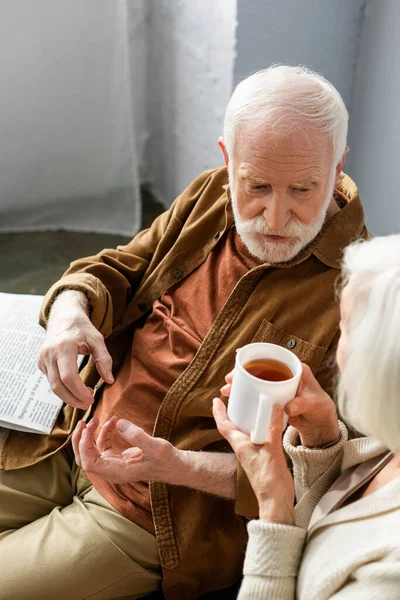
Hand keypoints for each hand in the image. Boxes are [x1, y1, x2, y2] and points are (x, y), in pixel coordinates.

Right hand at [38, 290, 113, 408]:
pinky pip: (51, 381)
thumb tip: (109, 380)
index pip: (68, 376)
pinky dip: (63, 389)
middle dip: (73, 399)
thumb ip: (104, 359)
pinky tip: (76, 388)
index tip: (91, 399)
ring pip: (53, 386)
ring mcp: (43, 359)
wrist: (63, 316)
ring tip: (85, 396)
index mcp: (64, 346)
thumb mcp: (97, 339)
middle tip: (88, 404)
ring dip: (69, 396)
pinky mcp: (41, 363)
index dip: (79, 391)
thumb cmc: (81, 327)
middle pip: (57, 386)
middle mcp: (50, 353)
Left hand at [72, 416, 179, 483]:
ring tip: (95, 419)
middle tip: (83, 422)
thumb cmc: (166, 460)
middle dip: (80, 441)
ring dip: (89, 435)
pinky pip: (103, 445)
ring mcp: (113, 464)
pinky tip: (113, 421)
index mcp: (117, 472)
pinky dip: (103, 432)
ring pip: (91, 452)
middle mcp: (112, 470)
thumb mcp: (156, 447)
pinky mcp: (117, 458)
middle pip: (84, 459)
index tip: (89, 428)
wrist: (174, 466)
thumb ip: (138, 436)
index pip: (89, 464)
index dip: (84, 446)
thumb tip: (119, 423)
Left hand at [213, 398, 294, 524]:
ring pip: (245, 432)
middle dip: (232, 412)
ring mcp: (252, 453)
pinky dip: (260, 428)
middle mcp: (244, 448)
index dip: (218, 412)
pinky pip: (257, 437)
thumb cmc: (269, 480)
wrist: (276, 502)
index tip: (215, 400)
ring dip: (246, 420)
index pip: (224, 426)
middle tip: (235, 398)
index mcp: (240, 446)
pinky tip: (269, 424)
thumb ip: (273, 428)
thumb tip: (274, 407)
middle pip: (233, 427)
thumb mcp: (272, 450)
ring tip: (252, 407)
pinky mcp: (262, 457)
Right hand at [221, 363, 338, 447]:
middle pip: (260, 367)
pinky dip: (246, 395)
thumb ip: (301, 404)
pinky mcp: (273, 398)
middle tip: (229, 378)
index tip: (240, 354)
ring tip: (227, 389)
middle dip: (243, 371)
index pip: (274, 356)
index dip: (256, 354)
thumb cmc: (320, 408)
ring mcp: (278, 386)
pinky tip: (234, 398)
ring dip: (241, 383)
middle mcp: (285, 374)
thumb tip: (287, 407)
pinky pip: (257, 393)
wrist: (321, 424)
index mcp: (296, 368)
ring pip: (256, 380)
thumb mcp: (313, 405)